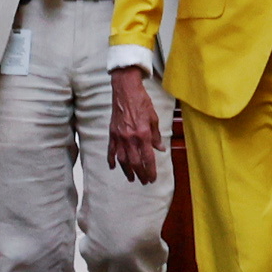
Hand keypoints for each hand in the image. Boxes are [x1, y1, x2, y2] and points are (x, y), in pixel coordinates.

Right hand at [107, 66, 162, 183]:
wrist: (125, 90)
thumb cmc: (142, 102)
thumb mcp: (154, 119)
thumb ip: (157, 136)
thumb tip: (160, 149)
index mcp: (143, 134)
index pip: (148, 158)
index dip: (150, 170)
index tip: (152, 179)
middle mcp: (130, 138)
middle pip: (134, 162)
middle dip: (140, 174)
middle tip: (144, 181)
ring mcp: (119, 136)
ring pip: (122, 159)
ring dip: (127, 170)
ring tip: (131, 178)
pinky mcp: (111, 133)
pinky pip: (111, 150)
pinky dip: (111, 159)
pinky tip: (112, 167)